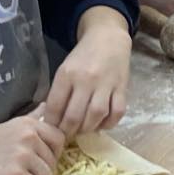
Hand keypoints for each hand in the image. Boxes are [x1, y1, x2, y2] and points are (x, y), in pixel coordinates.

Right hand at [0, 114, 64, 174]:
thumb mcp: (6, 128)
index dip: (50, 153)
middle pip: (54, 161)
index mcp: (28, 123)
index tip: (33, 159)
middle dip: (38, 171)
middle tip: (14, 171)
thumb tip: (45, 106)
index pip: (60, 138)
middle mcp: (28, 135)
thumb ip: (29, 121)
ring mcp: (23, 155)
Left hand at [43, 13, 131, 138]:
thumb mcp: (64, 69)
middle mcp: (86, 79)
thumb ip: (59, 92)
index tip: (51, 130)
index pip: (55, 107)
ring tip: (82, 130)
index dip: (51, 124)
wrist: (108, 39)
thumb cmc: (83, 57)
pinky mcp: (122, 87)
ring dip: (87, 129)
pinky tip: (102, 124)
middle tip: (66, 135)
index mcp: (67, 74)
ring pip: (96, 115)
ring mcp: (106, 84)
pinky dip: (109, 123)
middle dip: (68, 131)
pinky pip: (117, 112)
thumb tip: (52, 119)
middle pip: (74, 116)